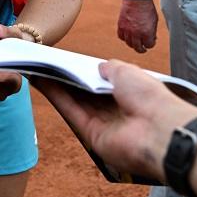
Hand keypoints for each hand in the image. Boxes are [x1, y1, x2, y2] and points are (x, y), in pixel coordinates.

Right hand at [34, 60, 196, 180]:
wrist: (160, 130)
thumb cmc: (150, 97)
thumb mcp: (128, 72)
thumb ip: (111, 68)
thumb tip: (98, 66)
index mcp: (128, 93)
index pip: (100, 81)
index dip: (83, 70)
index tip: (65, 60)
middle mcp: (115, 109)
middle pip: (84, 92)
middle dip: (65, 77)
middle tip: (45, 62)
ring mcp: (103, 123)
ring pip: (74, 101)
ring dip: (55, 85)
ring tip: (37, 67)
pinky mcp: (92, 135)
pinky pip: (71, 112)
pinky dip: (55, 97)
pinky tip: (42, 81)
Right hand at [116, 0, 158, 52]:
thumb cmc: (147, 7)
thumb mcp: (155, 20)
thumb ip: (152, 31)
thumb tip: (151, 38)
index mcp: (147, 32)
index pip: (149, 45)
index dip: (151, 44)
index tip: (151, 42)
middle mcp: (136, 33)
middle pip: (138, 48)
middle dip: (142, 49)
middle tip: (143, 48)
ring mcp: (127, 30)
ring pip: (129, 43)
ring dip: (133, 44)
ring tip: (136, 43)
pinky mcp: (120, 25)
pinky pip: (121, 36)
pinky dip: (125, 38)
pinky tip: (128, 36)